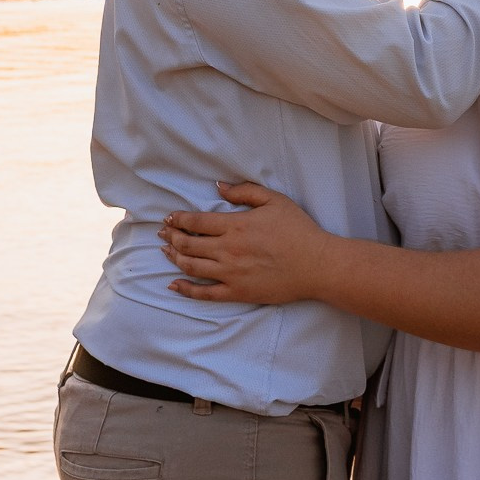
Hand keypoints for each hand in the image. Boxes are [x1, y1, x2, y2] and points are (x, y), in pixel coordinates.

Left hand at [160, 182, 333, 305]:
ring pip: (191, 266)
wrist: (317, 265)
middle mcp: (228, 250)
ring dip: (174, 257)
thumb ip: (245, 191)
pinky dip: (185, 289)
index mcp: (236, 225)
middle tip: (162, 233)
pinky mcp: (236, 292)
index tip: (169, 218)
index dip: (178, 219)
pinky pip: (204, 293)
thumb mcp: (275, 200)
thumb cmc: (298, 230)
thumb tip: (218, 186)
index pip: (196, 221)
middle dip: (171, 236)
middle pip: (188, 243)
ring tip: (165, 251)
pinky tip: (173, 284)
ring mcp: (230, 273)